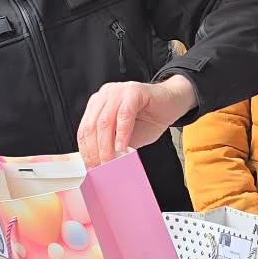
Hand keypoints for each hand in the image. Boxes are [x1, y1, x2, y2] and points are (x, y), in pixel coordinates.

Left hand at [76, 75, 197, 166]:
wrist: (173, 103)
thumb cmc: (150, 119)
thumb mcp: (127, 137)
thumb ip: (113, 145)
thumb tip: (102, 163)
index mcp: (99, 104)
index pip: (84, 129)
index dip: (86, 149)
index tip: (90, 166)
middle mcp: (105, 95)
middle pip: (92, 125)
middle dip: (94, 150)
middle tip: (99, 166)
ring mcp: (119, 91)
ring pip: (105, 121)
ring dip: (106, 145)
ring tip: (109, 160)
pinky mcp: (134, 91)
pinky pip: (124, 114)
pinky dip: (122, 133)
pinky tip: (122, 146)